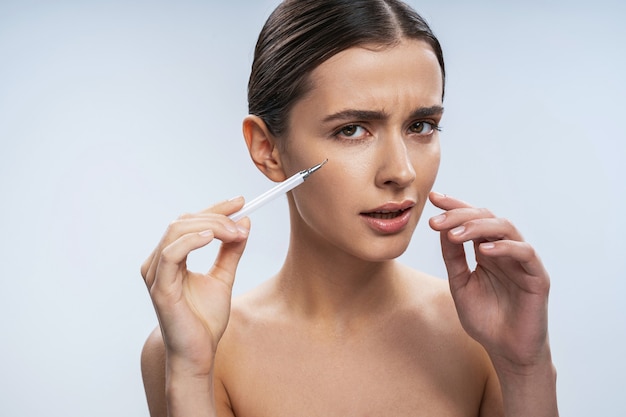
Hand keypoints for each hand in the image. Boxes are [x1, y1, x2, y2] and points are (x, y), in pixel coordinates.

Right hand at [141, 197, 249, 376]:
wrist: (200, 353)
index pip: (190, 222)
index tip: (240, 202)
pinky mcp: (160, 287)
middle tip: (242, 223)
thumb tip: (244, 222)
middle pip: (183, 222)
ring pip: (176, 231)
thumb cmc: (205, 320)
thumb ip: (231, 251)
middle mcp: (158, 262)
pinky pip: (171, 253)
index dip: (215, 208)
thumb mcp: (224, 277)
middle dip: (216, 217)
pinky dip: (192, 240)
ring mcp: (156, 274)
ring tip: (235, 233)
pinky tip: (213, 237)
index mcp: (170, 258)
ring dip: (210, 226)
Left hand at [428, 192, 550, 370]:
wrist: (506, 351)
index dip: (454, 206)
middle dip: (460, 215)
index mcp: (486, 251)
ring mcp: (522, 261)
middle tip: (437, 221)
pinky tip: (485, 250)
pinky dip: (505, 247)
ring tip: (455, 234)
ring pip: (506, 228)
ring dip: (478, 227)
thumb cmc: (485, 319)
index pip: (472, 220)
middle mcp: (505, 250)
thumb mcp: (460, 284)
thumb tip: (441, 228)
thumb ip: (453, 258)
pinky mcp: (538, 276)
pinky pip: (525, 253)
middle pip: (486, 217)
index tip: (433, 198)